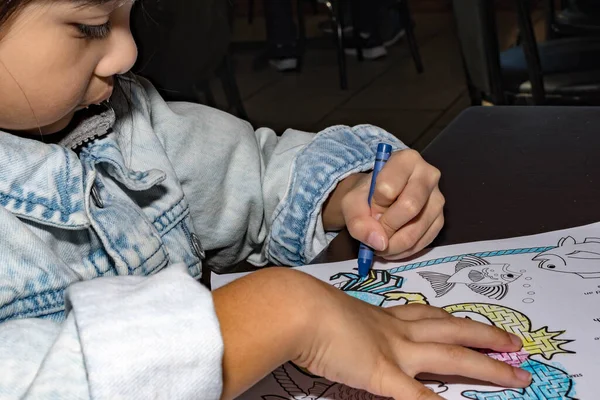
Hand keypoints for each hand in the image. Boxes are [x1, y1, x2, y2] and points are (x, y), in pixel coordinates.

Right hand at [293, 276, 531, 398]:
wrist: (296, 308)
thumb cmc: (305, 308)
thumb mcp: (327, 313)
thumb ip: (340, 325)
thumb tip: (338, 333)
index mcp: (382, 318)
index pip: (427, 316)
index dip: (453, 320)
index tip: (471, 322)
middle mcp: (396, 331)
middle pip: (452, 329)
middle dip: (486, 336)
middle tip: (514, 342)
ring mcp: (394, 351)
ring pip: (451, 355)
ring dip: (487, 367)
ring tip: (516, 376)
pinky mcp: (382, 374)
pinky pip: (417, 395)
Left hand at [324, 149, 443, 258]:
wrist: (377, 199)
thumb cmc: (366, 194)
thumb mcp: (352, 202)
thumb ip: (358, 220)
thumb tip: (379, 243)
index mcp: (406, 160)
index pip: (388, 188)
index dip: (375, 205)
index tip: (370, 207)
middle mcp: (429, 175)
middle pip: (409, 207)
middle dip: (387, 227)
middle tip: (375, 232)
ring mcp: (437, 198)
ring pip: (417, 228)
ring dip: (394, 244)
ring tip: (380, 245)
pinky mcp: (440, 220)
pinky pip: (424, 241)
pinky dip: (404, 251)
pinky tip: (392, 248)